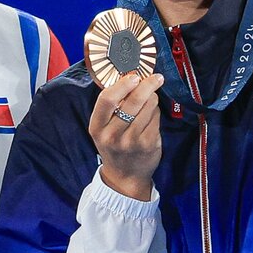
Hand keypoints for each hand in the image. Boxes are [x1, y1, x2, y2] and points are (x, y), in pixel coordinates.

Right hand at [90, 73, 164, 200]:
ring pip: (149, 107)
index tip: (134, 76)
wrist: (125, 175)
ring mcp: (131, 141)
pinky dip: (156, 113)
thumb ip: (111, 106)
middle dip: (147, 85)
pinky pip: (156, 118)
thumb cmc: (114, 145)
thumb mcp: (103, 128)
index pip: (107, 100)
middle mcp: (112, 135)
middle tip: (156, 78)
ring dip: (152, 99)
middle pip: (133, 101)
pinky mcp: (148, 144)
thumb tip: (129, 78)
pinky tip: (151, 116)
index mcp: (96, 127)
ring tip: (149, 101)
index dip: (122, 85)